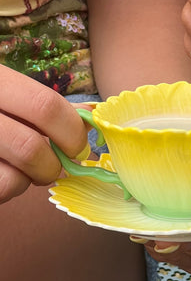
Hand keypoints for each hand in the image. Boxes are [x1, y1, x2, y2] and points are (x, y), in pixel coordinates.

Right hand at [0, 66, 88, 201]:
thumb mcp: (8, 91)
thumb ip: (44, 105)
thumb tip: (92, 115)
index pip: (45, 106)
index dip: (72, 131)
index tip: (79, 146)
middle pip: (31, 148)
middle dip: (54, 165)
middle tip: (58, 167)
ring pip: (12, 179)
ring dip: (27, 181)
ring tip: (21, 168)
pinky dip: (7, 189)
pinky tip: (1, 171)